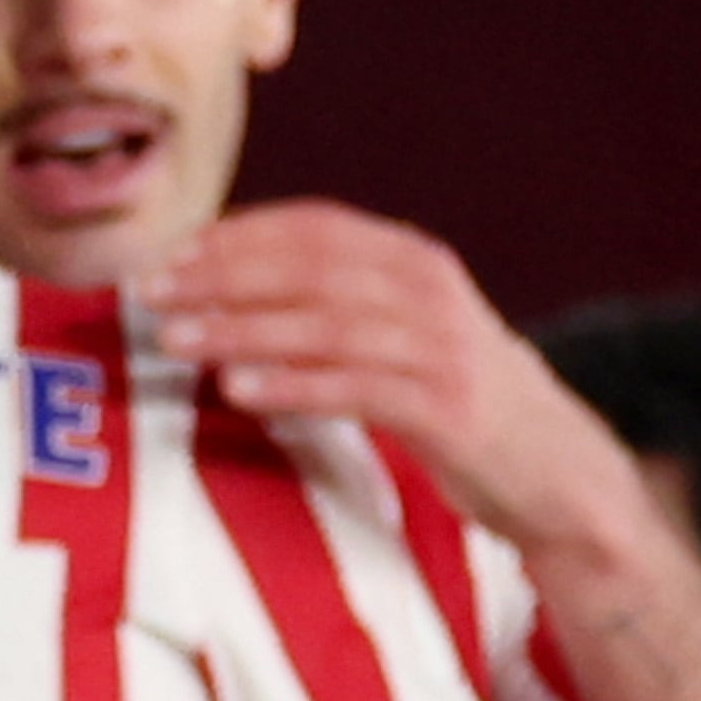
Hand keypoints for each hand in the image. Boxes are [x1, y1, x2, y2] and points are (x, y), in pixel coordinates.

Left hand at [144, 201, 641, 554]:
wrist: (553, 473)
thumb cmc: (452, 400)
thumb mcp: (400, 332)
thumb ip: (333, 303)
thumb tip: (218, 287)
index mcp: (414, 260)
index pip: (313, 226)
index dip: (235, 235)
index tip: (167, 254)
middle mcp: (431, 291)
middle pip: (309, 268)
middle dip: (221, 276)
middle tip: (147, 293)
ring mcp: (443, 347)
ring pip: (325, 324)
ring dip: (242, 328)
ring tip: (173, 339)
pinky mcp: (450, 409)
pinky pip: (358, 388)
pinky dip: (294, 384)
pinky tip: (238, 388)